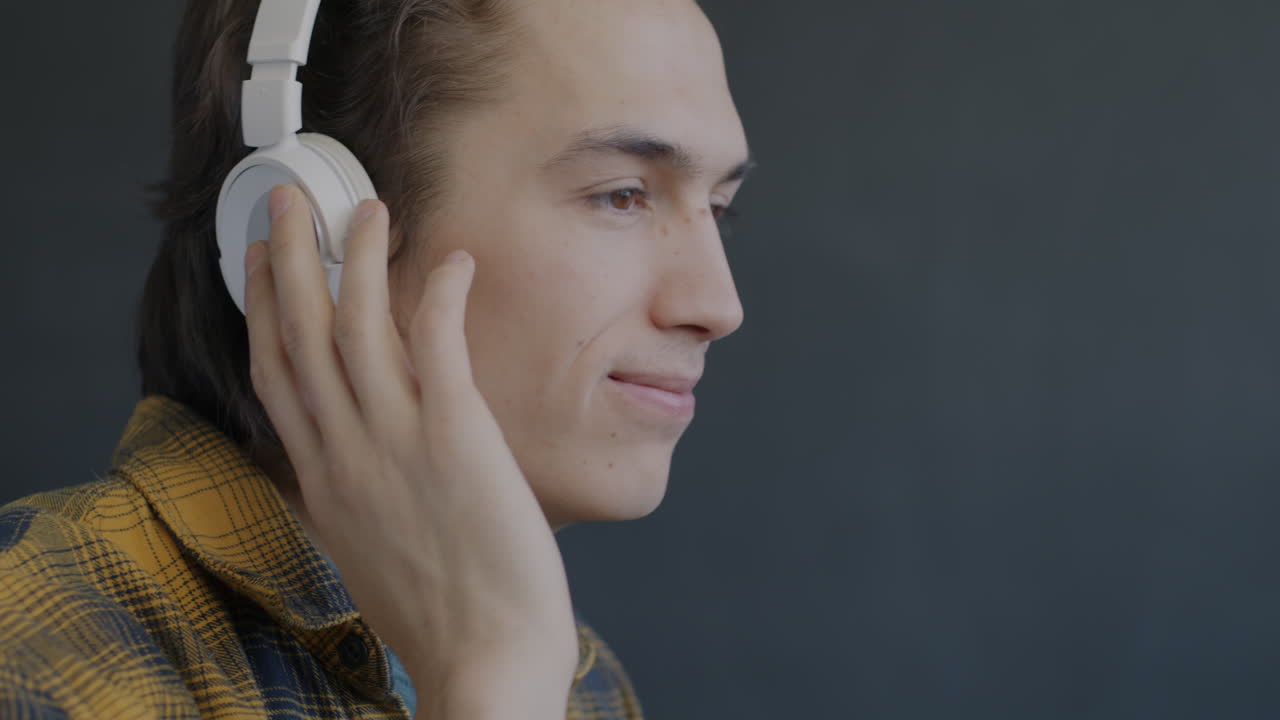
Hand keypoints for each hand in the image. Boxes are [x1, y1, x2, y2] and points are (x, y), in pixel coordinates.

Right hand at [242, 184, 577, 717]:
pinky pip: (434, 343)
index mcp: (321, 478)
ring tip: (368, 210)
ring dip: (358, 257)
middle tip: (288, 202)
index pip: (275, 375)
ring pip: (355, 324)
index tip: (260, 263)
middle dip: (288, 258)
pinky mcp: (454, 435)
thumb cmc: (438, 612)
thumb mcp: (364, 548)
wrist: (483, 656)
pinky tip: (451, 261)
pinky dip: (438, 293)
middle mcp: (345, 450)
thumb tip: (345, 459)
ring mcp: (395, 440)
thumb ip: (347, 494)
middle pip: (298, 333)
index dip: (262, 309)